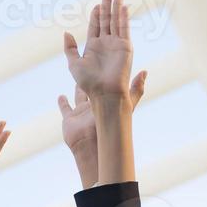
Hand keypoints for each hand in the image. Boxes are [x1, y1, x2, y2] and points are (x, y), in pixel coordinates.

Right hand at [58, 72, 145, 187]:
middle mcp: (94, 106)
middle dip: (92, 80)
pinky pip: (65, 108)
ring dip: (77, 90)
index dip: (105, 77)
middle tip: (90, 67)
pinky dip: (62, 103)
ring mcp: (81, 113)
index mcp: (105, 101)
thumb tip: (145, 71)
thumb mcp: (127, 104)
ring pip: (79, 98)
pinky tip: (61, 96)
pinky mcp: (70, 119)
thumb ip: (135, 90)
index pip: (106, 87)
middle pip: (92, 90)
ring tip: (76, 80)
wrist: (92, 143)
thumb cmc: (110, 125)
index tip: (105, 63)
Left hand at [63, 0, 132, 101]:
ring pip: (116, 21)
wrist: (104, 93)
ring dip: (117, 7)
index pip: (96, 25)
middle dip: (107, 5)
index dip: (96, 14)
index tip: (96, 4)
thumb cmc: (88, 82)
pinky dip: (124, 18)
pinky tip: (123, 7)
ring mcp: (116, 44)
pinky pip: (124, 29)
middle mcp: (106, 44)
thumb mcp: (73, 64)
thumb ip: (69, 48)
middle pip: (106, 20)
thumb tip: (66, 33)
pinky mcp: (125, 47)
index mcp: (93, 47)